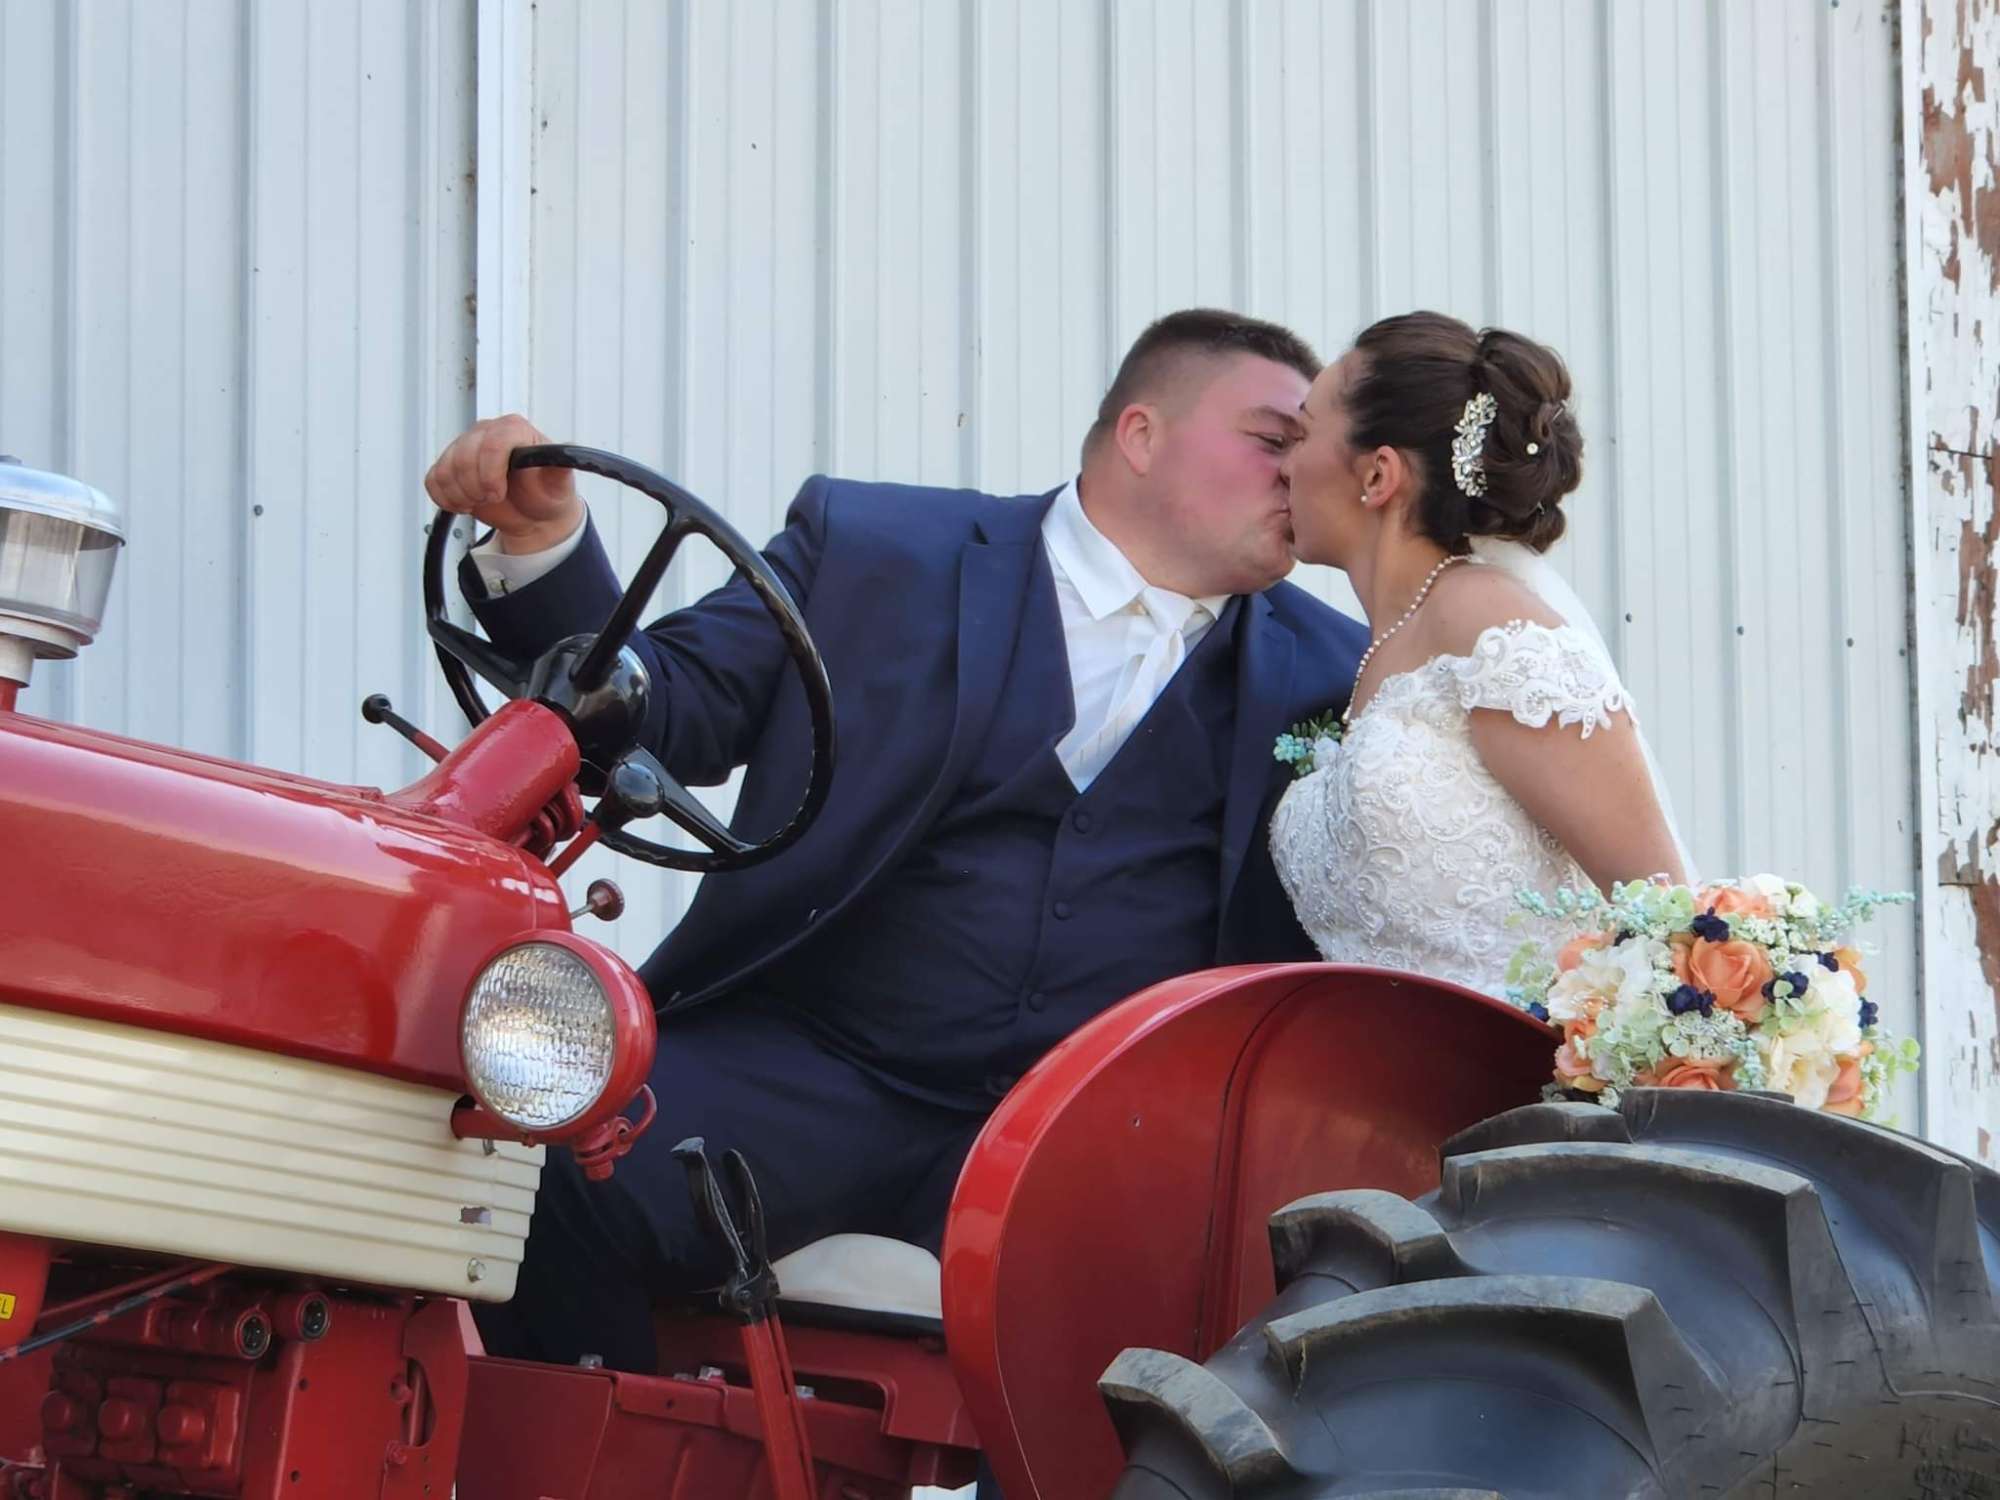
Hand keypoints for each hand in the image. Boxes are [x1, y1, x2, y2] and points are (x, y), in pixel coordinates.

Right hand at [424, 414, 581, 552]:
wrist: (532, 514)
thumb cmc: (545, 493)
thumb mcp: (559, 484)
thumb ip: (560, 467)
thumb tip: (568, 451)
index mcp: (514, 429)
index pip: (491, 442)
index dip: (489, 472)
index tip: (498, 493)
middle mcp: (485, 432)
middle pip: (463, 457)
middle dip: (476, 487)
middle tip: (494, 498)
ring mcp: (464, 446)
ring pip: (445, 470)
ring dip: (462, 495)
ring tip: (482, 500)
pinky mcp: (449, 464)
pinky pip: (433, 480)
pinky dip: (446, 498)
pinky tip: (466, 502)